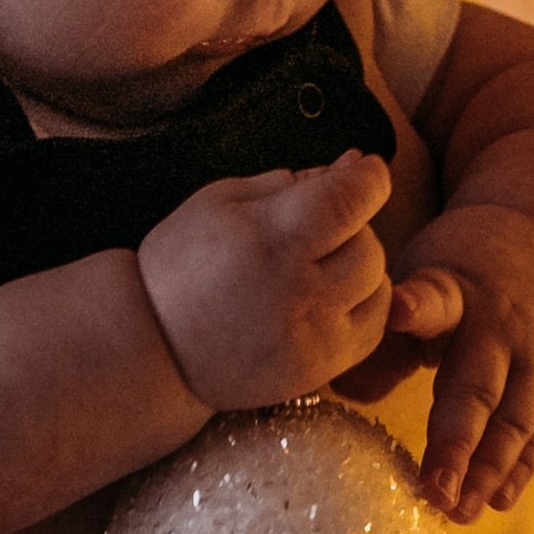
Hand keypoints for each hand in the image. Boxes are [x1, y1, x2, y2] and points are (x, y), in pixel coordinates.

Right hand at [136, 150, 395, 409]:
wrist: (156, 347)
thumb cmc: (183, 265)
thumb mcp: (221, 200)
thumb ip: (293, 179)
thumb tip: (353, 163)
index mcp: (268, 240)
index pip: (351, 200)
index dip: (369, 177)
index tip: (365, 169)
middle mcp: (297, 293)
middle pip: (369, 244)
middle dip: (352, 226)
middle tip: (316, 229)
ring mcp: (312, 338)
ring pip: (378, 286)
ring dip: (358, 267)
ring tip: (317, 266)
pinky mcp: (318, 370)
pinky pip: (374, 326)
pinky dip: (361, 304)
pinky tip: (326, 297)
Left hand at [346, 204, 533, 520]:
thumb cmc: (467, 267)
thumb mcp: (427, 275)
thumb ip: (391, 335)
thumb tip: (340, 393)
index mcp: (457, 291)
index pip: (435, 298)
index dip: (416, 305)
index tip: (397, 310)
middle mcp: (502, 326)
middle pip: (479, 387)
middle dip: (457, 441)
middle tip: (435, 491)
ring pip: (515, 420)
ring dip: (487, 471)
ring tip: (459, 512)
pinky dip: (519, 468)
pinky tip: (496, 501)